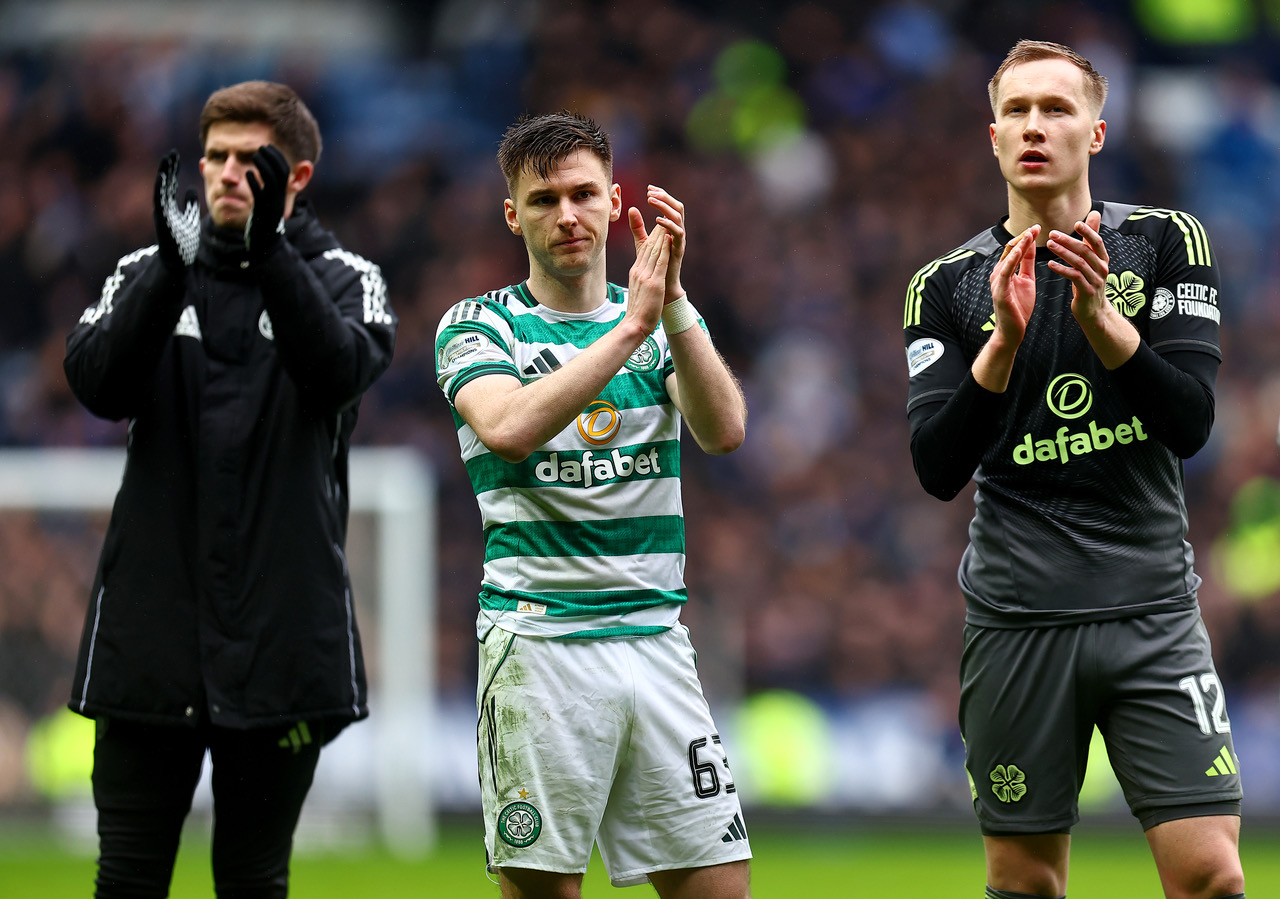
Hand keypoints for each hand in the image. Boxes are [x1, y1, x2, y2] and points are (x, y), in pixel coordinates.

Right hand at [153, 150, 200, 269]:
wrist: (178, 262)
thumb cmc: (183, 242)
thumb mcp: (191, 218)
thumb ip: (190, 204)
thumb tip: (192, 188)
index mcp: (170, 206)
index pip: (170, 183)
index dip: (172, 169)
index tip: (175, 155)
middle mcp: (163, 207)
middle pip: (164, 183)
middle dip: (168, 168)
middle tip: (172, 153)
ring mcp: (161, 214)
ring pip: (160, 190)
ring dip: (163, 175)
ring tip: (166, 160)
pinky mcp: (161, 221)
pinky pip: (159, 202)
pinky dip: (160, 189)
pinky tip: (163, 178)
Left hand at [245, 144, 289, 259]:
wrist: (265, 245)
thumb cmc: (263, 222)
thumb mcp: (268, 203)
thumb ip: (267, 189)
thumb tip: (262, 173)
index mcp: (281, 195)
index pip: (285, 171)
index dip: (278, 157)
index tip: (267, 147)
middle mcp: (279, 199)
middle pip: (281, 173)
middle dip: (272, 158)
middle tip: (260, 147)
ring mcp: (271, 205)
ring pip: (271, 182)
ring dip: (264, 166)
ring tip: (254, 155)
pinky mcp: (262, 212)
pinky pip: (260, 195)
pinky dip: (255, 182)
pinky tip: (248, 173)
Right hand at [624, 219, 670, 333]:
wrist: (634, 324)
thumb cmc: (638, 311)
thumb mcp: (638, 290)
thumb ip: (641, 279)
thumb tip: (642, 274)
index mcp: (636, 272)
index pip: (644, 250)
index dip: (651, 236)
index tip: (658, 225)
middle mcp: (639, 271)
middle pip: (649, 246)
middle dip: (656, 230)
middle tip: (663, 214)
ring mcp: (646, 276)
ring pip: (654, 251)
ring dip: (661, 234)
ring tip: (667, 221)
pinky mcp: (654, 283)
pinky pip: (660, 262)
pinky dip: (665, 249)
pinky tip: (669, 239)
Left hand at [629, 185, 685, 302]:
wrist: (662, 287)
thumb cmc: (655, 266)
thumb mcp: (643, 242)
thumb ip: (638, 227)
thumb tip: (632, 208)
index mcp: (670, 228)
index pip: (669, 205)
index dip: (661, 194)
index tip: (649, 188)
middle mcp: (677, 232)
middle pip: (677, 206)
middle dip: (665, 197)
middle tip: (650, 193)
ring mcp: (679, 241)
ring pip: (679, 217)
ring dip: (665, 207)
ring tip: (652, 201)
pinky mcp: (678, 250)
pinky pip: (678, 233)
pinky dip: (669, 225)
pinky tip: (657, 220)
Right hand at [988, 224, 1039, 348]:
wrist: (1013, 330)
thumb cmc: (1019, 308)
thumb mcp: (1027, 280)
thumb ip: (1027, 264)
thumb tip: (1030, 246)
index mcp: (1006, 271)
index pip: (1014, 249)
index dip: (1025, 238)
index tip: (1037, 227)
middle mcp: (999, 273)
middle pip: (1009, 250)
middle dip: (1023, 237)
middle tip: (1036, 226)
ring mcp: (998, 281)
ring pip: (1007, 257)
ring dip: (1019, 244)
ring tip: (1030, 233)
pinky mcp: (1000, 290)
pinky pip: (1005, 271)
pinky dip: (1012, 258)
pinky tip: (1019, 250)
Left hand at [1047, 210, 1109, 324]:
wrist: (1093, 311)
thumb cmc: (1089, 282)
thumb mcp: (1092, 260)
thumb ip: (1090, 239)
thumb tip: (1095, 214)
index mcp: (1103, 259)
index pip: (1097, 242)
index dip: (1088, 232)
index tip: (1076, 223)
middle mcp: (1102, 268)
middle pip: (1085, 251)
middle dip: (1069, 241)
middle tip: (1052, 234)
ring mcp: (1095, 280)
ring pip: (1079, 263)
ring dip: (1063, 252)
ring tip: (1049, 245)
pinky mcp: (1087, 291)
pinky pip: (1074, 277)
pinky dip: (1062, 269)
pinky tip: (1050, 264)